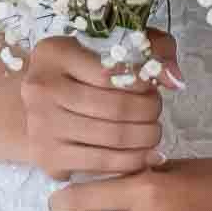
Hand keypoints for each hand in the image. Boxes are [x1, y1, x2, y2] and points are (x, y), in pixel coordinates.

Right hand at [18, 30, 183, 181]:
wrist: (36, 104)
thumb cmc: (79, 69)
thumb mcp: (110, 45)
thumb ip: (151, 49)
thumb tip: (175, 79)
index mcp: (55, 54)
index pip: (111, 73)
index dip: (142, 83)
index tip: (153, 87)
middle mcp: (42, 91)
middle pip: (115, 108)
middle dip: (148, 112)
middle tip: (157, 112)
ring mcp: (42, 128)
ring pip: (112, 139)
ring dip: (145, 138)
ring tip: (154, 133)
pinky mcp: (48, 159)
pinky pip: (100, 165)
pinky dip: (130, 162)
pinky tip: (146, 156)